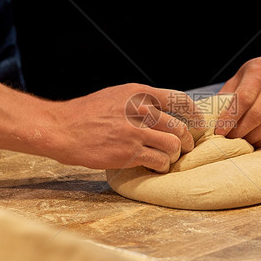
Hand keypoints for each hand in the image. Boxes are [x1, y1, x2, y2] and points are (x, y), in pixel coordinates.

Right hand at [49, 83, 201, 171]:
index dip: (194, 113)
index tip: (198, 123)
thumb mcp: (115, 96)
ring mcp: (135, 132)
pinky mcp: (129, 153)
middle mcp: (140, 110)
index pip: (179, 99)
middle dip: (187, 140)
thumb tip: (162, 111)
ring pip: (173, 145)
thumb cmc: (86, 114)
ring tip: (168, 158)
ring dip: (175, 155)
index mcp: (138, 93)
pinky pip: (159, 161)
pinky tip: (156, 167)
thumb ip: (139, 101)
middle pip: (180, 126)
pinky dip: (162, 166)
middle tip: (184, 148)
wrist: (62, 129)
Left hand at [215, 57, 260, 146]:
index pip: (244, 98)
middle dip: (240, 131)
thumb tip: (211, 120)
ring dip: (253, 138)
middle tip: (228, 140)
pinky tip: (255, 141)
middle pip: (258, 114)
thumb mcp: (240, 76)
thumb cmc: (258, 75)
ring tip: (241, 142)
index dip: (230, 118)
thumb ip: (227, 95)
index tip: (219, 131)